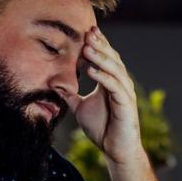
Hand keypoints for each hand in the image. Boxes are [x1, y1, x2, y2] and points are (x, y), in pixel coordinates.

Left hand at [72, 27, 144, 166]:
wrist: (115, 149)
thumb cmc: (102, 129)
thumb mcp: (81, 108)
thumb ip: (71, 96)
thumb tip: (55, 86)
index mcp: (111, 82)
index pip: (106, 58)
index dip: (98, 44)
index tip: (86, 31)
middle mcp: (121, 84)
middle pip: (112, 59)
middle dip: (100, 45)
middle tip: (87, 32)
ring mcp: (125, 93)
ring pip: (114, 70)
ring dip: (101, 58)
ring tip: (87, 48)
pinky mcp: (126, 104)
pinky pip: (115, 87)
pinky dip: (103, 77)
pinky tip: (91, 70)